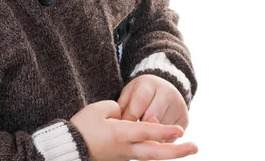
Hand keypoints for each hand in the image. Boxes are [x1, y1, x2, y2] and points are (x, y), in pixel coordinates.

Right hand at [69, 100, 196, 160]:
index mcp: (120, 134)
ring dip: (170, 152)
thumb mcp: (98, 110)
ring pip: (152, 156)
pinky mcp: (121, 157)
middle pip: (156, 153)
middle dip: (177, 151)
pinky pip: (143, 154)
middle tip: (195, 147)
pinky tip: (165, 146)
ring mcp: (124, 155)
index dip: (164, 131)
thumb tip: (126, 114)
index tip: (180, 130)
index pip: (146, 132)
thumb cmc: (81, 126)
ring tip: (186, 147)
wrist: (69, 147)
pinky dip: (157, 150)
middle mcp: (126, 148)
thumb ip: (117, 109)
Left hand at [117, 74, 189, 140]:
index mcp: (149, 84)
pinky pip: (171, 137)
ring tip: (140, 139)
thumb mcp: (128, 94)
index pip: (138, 105)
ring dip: (150, 137)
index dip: (128, 120)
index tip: (121, 130)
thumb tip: (119, 124)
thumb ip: (123, 107)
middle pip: (152, 118)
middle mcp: (167, 93)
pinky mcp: (185, 119)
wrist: (163, 88)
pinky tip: (152, 140)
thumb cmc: (139, 94)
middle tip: (131, 138)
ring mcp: (178, 106)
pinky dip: (160, 140)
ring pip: (162, 130)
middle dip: (140, 130)